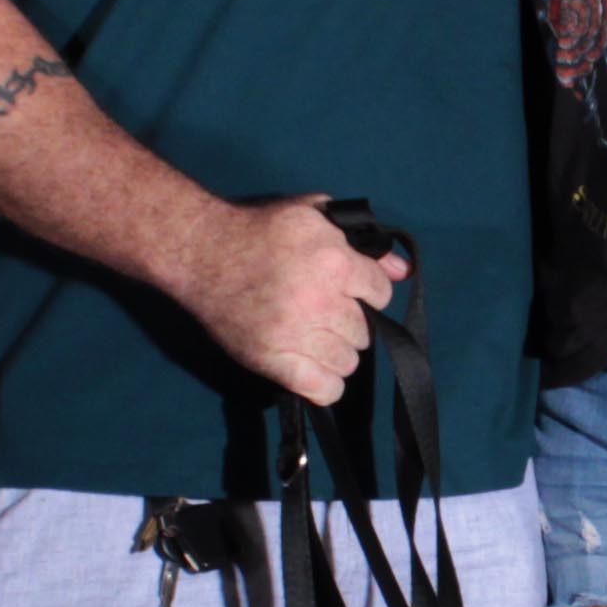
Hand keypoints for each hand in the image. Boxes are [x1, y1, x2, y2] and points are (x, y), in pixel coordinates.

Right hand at [176, 195, 406, 406]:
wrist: (202, 253)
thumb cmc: (260, 229)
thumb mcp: (313, 217)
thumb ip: (362, 240)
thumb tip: (405, 269)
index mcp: (333, 262)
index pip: (380, 293)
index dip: (367, 290)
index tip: (349, 288)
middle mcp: (319, 301)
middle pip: (364, 330)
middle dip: (350, 320)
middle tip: (325, 310)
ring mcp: (295, 335)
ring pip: (348, 361)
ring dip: (337, 350)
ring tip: (315, 336)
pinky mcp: (273, 362)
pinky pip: (323, 389)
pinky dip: (326, 384)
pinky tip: (314, 366)